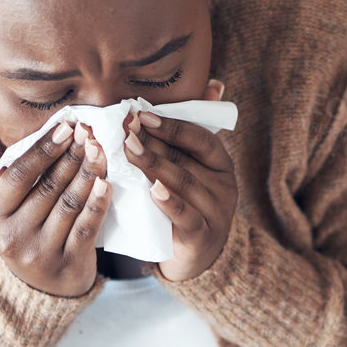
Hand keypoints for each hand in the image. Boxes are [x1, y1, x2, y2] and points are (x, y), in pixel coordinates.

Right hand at [0, 112, 110, 297]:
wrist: (40, 287)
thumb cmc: (21, 228)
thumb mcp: (0, 199)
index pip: (18, 175)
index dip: (43, 150)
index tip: (66, 126)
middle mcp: (14, 235)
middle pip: (48, 187)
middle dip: (71, 156)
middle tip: (90, 131)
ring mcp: (41, 252)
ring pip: (69, 205)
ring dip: (88, 174)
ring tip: (101, 149)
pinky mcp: (69, 265)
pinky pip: (85, 230)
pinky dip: (97, 205)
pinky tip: (106, 184)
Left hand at [123, 78, 237, 282]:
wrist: (195, 261)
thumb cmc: (187, 206)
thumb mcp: (191, 172)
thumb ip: (188, 136)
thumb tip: (213, 84)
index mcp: (221, 165)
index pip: (202, 137)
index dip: (172, 125)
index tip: (140, 114)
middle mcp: (224, 186)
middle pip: (185, 159)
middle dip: (152, 142)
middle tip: (122, 129)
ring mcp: (216, 213)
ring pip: (183, 184)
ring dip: (153, 165)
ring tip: (127, 151)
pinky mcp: (202, 238)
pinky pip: (187, 217)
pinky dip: (169, 202)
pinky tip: (152, 189)